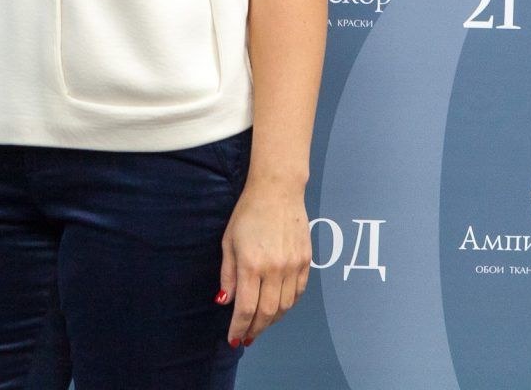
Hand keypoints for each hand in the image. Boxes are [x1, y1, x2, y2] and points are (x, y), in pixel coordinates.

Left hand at [216, 176, 310, 346]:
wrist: (278, 191)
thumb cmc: (247, 213)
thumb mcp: (228, 242)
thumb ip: (227, 274)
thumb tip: (224, 302)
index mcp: (251, 264)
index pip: (245, 308)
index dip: (239, 328)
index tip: (233, 339)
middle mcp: (274, 269)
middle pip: (267, 313)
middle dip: (255, 329)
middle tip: (247, 337)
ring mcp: (293, 266)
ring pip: (285, 306)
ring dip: (272, 320)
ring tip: (260, 324)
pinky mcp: (306, 261)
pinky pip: (298, 293)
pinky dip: (288, 305)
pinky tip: (278, 307)